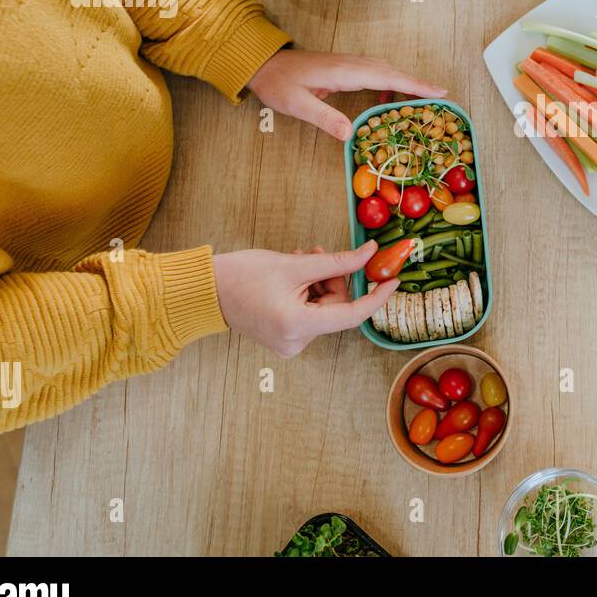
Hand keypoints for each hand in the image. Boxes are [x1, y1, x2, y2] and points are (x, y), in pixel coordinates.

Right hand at [212, 243, 396, 356]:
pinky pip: (310, 314)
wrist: (204, 291)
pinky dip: (308, 293)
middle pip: (336, 308)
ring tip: (297, 261)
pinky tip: (292, 276)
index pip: (353, 315)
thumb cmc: (242, 275)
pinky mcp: (284, 339)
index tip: (393, 280)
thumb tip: (370, 256)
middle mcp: (296, 342)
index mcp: (299, 325)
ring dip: (318, 282)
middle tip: (316, 252)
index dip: (376, 296)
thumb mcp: (295, 265)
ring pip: (324, 309)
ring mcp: (289, 344)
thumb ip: (337, 262)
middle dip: (332, 278)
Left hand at [247, 50, 446, 140]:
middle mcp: (351, 64)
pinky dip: (389, 82)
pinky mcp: (344, 69)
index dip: (414, 84)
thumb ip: (324, 117)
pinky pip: (374, 73)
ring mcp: (348, 64)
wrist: (262, 64)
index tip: (439, 91)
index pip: (387, 76)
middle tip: (442, 99)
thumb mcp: (297, 104)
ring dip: (405, 82)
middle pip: (393, 71)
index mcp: (344, 72)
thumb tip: (351, 135)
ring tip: (424, 99)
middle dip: (418, 84)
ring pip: (385, 70)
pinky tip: (389, 97)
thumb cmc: (278, 84)